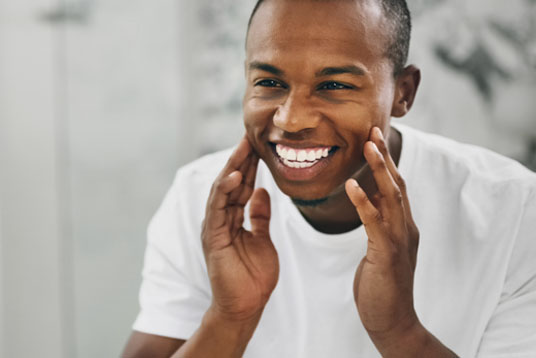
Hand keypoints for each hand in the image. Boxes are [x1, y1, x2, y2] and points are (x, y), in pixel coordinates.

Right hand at [201, 136, 279, 321]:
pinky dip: (225, 190)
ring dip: (233, 167)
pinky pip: (217, 209)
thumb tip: (262, 191)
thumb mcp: (263, 239)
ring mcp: (215, 227)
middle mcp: (220, 219)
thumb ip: (259, 215)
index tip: (259, 143)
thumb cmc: (253, 277)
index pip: (241, 185)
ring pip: (221, 190)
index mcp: (232, 218)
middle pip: (230, 182)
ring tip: (243, 147)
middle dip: (241, 159)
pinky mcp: (213, 238)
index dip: (250, 164)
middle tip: (250, 135)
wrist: (246, 306)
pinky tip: (235, 175)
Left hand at [346, 127, 420, 346]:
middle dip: (385, 157)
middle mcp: (406, 229)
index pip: (396, 187)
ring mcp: (399, 241)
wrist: (392, 321)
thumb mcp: (381, 249)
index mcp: (403, 227)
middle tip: (372, 130)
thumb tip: (370, 200)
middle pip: (397, 185)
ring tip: (367, 146)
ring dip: (380, 170)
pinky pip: (374, 223)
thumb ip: (379, 224)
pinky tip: (352, 185)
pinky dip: (364, 202)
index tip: (374, 139)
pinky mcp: (387, 255)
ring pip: (391, 197)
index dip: (386, 162)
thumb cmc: (382, 285)